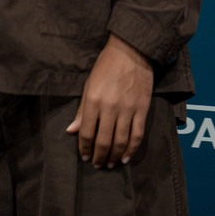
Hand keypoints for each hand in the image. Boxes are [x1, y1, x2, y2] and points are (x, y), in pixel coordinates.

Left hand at [66, 33, 152, 168]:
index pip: (87, 132)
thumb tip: (72, 130)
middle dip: (99, 156)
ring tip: (109, 164)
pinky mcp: (142, 109)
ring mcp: (128, 109)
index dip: (85, 147)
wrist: (131, 51)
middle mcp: (110, 107)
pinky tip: (125, 157)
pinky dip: (131, 149)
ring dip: (114, 156)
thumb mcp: (89, 84)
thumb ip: (82, 110)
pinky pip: (137, 135)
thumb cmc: (106, 65)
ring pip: (121, 141)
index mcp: (94, 100)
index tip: (84, 156)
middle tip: (97, 164)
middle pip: (104, 140)